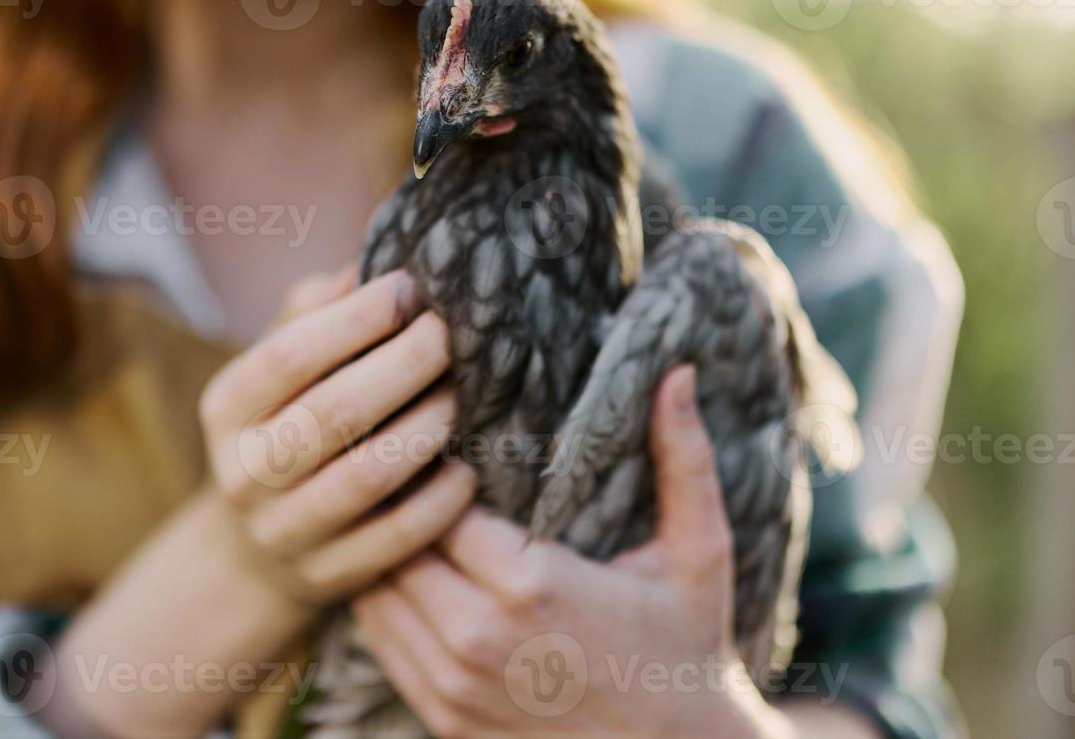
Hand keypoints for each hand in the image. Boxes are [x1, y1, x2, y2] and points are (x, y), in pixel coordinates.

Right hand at [200, 267, 477, 604]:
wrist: (252, 553)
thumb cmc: (283, 428)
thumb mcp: (274, 371)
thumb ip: (313, 314)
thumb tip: (367, 265)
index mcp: (226, 407)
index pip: (289, 355)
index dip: (355, 319)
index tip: (409, 288)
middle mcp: (244, 472)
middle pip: (333, 413)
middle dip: (404, 365)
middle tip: (451, 334)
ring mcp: (283, 531)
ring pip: (367, 476)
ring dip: (426, 428)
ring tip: (463, 394)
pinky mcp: (328, 576)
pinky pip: (396, 538)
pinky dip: (440, 501)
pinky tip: (467, 468)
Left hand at [352, 367, 799, 738]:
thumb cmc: (689, 648)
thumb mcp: (700, 552)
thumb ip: (684, 459)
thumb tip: (679, 370)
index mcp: (532, 586)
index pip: (438, 501)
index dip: (433, 461)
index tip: (441, 430)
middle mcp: (477, 637)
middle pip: (394, 541)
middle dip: (398, 499)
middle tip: (404, 456)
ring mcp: (450, 684)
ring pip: (374, 591)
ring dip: (381, 548)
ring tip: (396, 505)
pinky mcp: (439, 717)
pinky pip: (378, 642)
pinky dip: (382, 601)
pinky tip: (404, 567)